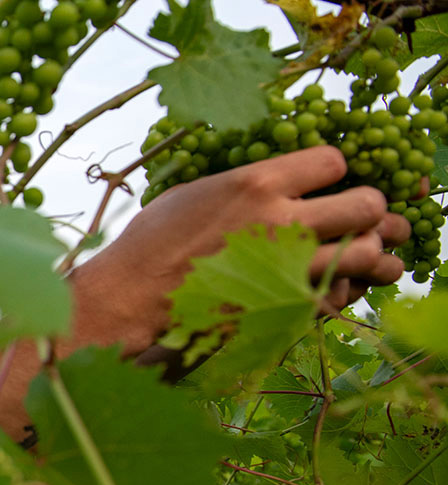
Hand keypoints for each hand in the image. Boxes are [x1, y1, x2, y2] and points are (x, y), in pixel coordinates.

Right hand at [68, 146, 404, 354]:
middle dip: (367, 210)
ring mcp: (287, 268)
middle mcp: (281, 221)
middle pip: (366, 205)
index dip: (334, 171)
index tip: (325, 182)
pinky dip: (344, 290)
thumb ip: (241, 186)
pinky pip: (340, 295)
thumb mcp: (192, 194)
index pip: (333, 162)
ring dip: (369, 253)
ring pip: (366, 254)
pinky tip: (329, 285)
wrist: (131, 299)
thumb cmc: (150, 244)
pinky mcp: (284, 307)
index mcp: (255, 183)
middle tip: (355, 217)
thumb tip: (269, 181)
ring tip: (359, 253)